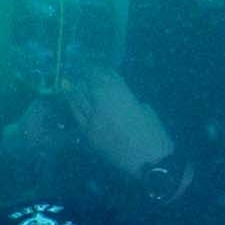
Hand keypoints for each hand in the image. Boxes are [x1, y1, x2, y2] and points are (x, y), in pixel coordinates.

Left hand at [71, 62, 176, 178]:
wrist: (148, 161)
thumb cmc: (153, 133)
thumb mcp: (145, 109)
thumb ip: (129, 100)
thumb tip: (119, 97)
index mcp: (119, 96)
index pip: (103, 76)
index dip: (97, 68)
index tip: (95, 63)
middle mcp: (102, 106)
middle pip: (88, 85)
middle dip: (84, 76)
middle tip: (81, 69)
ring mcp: (93, 122)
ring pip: (78, 100)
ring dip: (75, 88)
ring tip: (71, 81)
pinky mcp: (89, 136)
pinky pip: (77, 117)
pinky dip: (73, 106)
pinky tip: (70, 100)